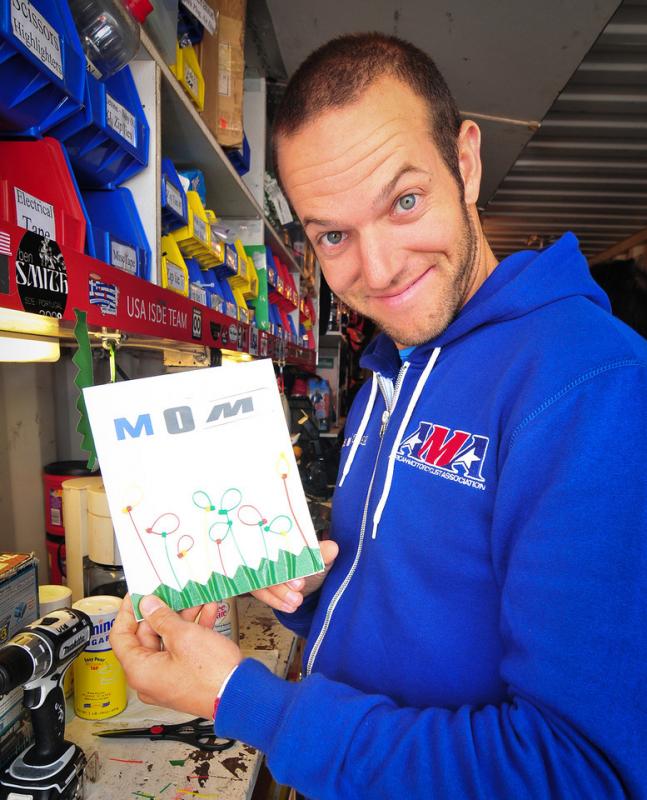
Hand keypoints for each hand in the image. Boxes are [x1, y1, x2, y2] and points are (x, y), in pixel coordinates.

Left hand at [110, 595, 240, 719]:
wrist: (241, 695)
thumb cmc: (212, 675)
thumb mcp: (184, 636)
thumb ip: (162, 617)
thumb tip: (149, 605)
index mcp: (140, 671)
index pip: (121, 637)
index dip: (128, 612)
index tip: (137, 595)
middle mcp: (150, 678)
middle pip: (147, 637)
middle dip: (162, 612)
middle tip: (170, 593)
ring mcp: (169, 678)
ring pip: (168, 641)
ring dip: (182, 618)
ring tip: (195, 599)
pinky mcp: (186, 676)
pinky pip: (183, 649)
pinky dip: (192, 631)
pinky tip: (206, 612)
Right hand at [251, 539, 338, 612]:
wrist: (308, 585)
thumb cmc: (312, 567)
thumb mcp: (321, 560)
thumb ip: (323, 554)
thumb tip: (332, 547)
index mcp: (281, 539)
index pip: (277, 543)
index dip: (287, 559)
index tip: (299, 576)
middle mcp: (266, 551)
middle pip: (267, 563)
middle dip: (283, 578)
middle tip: (299, 587)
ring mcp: (259, 568)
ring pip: (262, 580)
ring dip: (279, 592)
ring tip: (297, 601)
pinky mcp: (256, 583)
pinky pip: (260, 592)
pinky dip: (275, 601)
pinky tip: (289, 607)